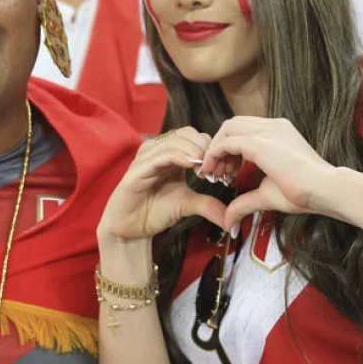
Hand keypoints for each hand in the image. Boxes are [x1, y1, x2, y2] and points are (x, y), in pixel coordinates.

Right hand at [98, 127, 227, 243]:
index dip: (211, 147)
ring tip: (206, 172)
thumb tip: (232, 217)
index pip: (195, 136)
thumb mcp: (187, 204)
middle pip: (187, 134)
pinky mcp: (137, 170)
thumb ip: (208, 204)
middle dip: (205, 148)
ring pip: (175, 141)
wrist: (131, 230)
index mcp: (170, 154)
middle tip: (216, 171)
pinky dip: (178, 157)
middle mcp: (157, 151)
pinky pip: (160, 155)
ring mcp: (146, 158)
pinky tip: (192, 167)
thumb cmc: (155, 212)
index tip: (223, 168)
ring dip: (195, 153)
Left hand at [199, 117, 338, 228]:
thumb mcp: (267, 195)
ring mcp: (266, 131)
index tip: (226, 172)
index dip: (230, 149)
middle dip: (219, 146)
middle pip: (232, 125)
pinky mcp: (259, 143)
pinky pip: (226, 142)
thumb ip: (245, 203)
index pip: (245, 130)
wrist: (324, 189)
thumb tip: (229, 222)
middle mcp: (272, 126)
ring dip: (215, 149)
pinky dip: (214, 154)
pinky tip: (213, 171)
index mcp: (278, 133)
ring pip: (227, 129)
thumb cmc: (305, 193)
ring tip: (215, 174)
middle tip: (217, 173)